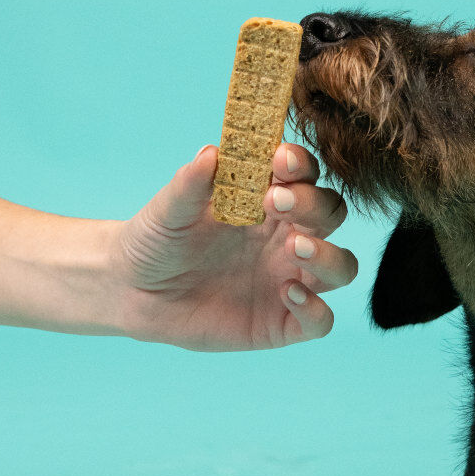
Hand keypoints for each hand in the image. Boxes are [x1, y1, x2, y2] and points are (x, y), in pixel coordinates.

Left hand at [114, 143, 357, 350]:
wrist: (132, 292)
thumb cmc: (156, 241)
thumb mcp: (168, 211)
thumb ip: (190, 183)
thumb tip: (212, 152)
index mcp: (269, 202)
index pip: (305, 176)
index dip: (301, 165)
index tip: (280, 160)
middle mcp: (289, 237)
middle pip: (331, 215)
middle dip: (313, 205)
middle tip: (275, 202)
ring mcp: (291, 280)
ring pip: (341, 267)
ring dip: (328, 256)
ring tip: (295, 249)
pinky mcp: (282, 323)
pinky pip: (320, 321)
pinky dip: (315, 309)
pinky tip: (286, 293)